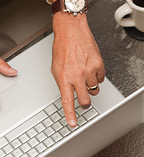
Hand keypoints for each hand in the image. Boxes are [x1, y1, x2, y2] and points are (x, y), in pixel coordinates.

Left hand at [51, 12, 104, 126]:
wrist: (72, 32)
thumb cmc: (62, 48)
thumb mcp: (55, 68)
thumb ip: (62, 83)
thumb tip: (67, 95)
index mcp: (64, 77)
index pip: (67, 101)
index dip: (70, 114)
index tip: (72, 123)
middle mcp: (77, 76)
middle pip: (86, 100)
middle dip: (84, 102)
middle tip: (82, 98)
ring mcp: (89, 71)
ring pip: (94, 89)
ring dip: (89, 86)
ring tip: (83, 74)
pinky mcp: (99, 65)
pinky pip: (100, 79)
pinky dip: (95, 76)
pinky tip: (88, 67)